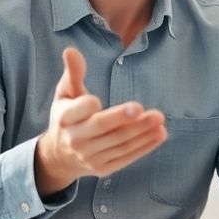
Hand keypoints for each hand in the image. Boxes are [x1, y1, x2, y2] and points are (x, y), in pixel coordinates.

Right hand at [34, 47, 167, 195]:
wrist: (59, 157)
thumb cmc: (66, 118)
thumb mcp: (64, 94)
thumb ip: (73, 73)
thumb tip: (71, 50)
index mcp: (64, 119)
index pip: (74, 112)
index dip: (84, 107)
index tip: (97, 100)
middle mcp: (75, 140)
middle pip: (101, 128)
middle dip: (121, 119)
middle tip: (140, 108)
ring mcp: (90, 156)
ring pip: (118, 143)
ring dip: (140, 132)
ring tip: (159, 119)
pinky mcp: (103, 168)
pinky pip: (126, 156)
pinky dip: (145, 146)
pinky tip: (159, 134)